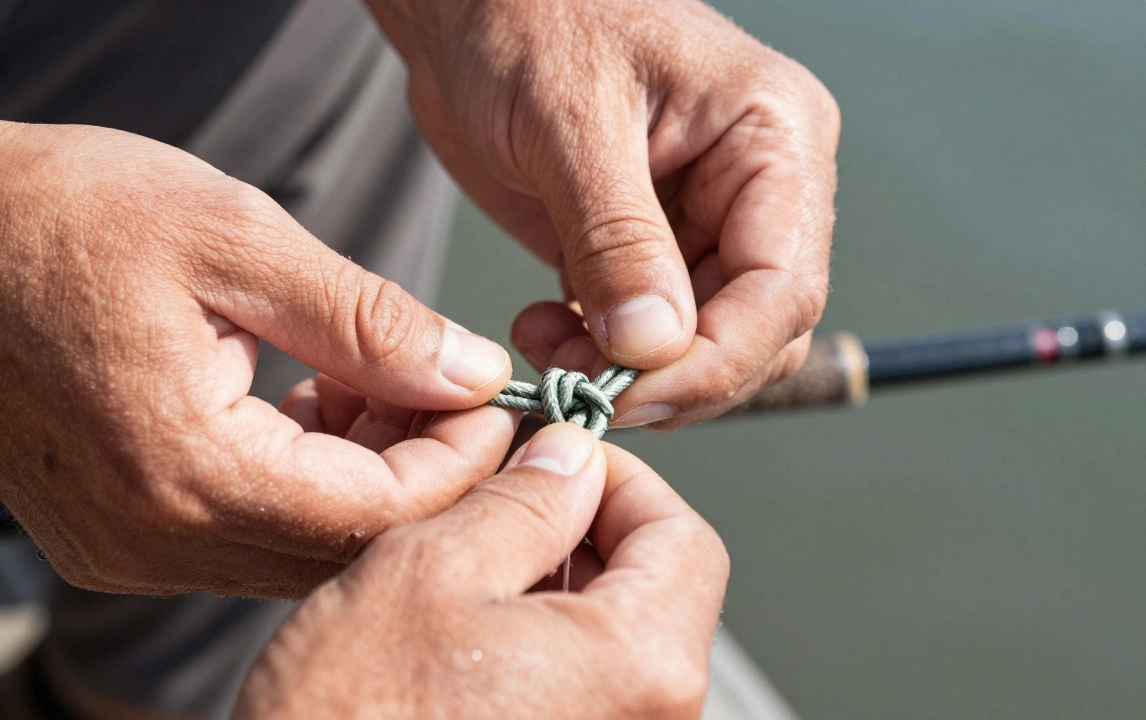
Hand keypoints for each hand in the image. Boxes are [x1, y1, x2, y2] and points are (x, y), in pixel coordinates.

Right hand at [0, 87, 517, 596]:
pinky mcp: (113, 532)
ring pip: (296, 546)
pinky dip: (299, 480)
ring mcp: (126, 547)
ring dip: (361, 475)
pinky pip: (242, 533)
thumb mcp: (233, 241)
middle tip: (443, 385)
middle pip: (343, 547)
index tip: (492, 398)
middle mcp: (153, 537)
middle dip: (419, 471)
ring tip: (371, 379)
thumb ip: (366, 321)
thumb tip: (468, 372)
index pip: (376, 514)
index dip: (459, 461)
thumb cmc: (50, 216)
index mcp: (185, 471)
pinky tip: (307, 403)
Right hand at [233, 422, 729, 718]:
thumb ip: (524, 501)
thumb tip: (569, 460)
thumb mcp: (432, 570)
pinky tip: (465, 637)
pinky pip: (582, 691)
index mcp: (640, 666)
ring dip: (554, 586)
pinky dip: (539, 646)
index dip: (621, 481)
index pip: (685, 538)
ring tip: (467, 571)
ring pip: (614, 641)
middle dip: (582, 530)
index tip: (561, 461)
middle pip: (657, 591)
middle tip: (501, 504)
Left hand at [369, 0, 838, 427]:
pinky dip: (603, 356)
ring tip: (550, 351)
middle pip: (754, 330)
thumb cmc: (528, 17)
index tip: (631, 394)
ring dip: (630, 374)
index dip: (715, 361)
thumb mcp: (571, 122)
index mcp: (773, 136)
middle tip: (583, 385)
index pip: (782, 285)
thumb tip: (655, 346)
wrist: (470, 5)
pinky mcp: (648, 250)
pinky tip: (548, 335)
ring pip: (703, 345)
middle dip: (671, 376)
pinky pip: (650, 334)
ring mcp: (704, 222)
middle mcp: (756, 187)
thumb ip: (616, 239)